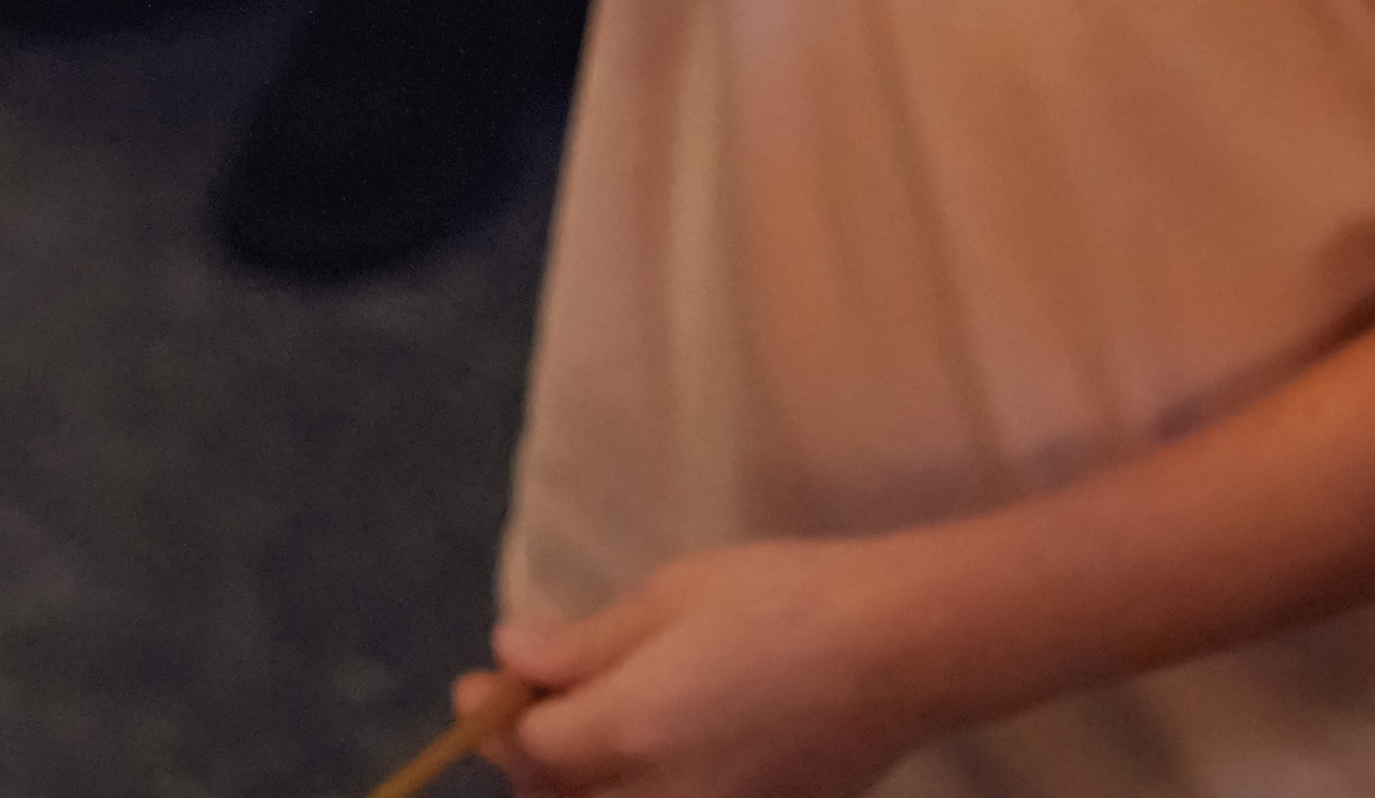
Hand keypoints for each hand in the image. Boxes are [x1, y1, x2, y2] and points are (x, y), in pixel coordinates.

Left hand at [457, 537, 924, 797]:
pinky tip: (637, 753)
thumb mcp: (677, 595)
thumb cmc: (785, 598)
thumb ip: (587, 642)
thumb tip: (511, 656)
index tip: (475, 684)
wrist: (899, 652)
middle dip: (530, 760)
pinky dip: (632, 794)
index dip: (496, 713)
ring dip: (576, 785)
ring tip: (574, 730)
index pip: (534, 747)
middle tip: (518, 706)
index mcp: (631, 733)